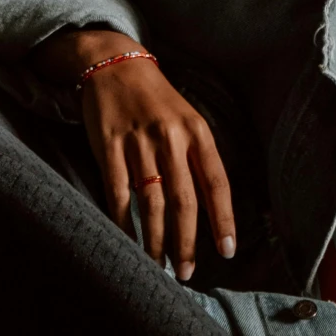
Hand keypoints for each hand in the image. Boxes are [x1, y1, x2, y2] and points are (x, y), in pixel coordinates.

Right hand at [29, 29, 235, 279]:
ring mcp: (138, 142)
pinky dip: (123, 221)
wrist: (115, 63)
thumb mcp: (188, 119)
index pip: (217, 182)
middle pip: (184, 199)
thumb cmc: (157, 98)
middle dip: (187, 241)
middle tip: (187, 272)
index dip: (223, 219)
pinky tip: (127, 241)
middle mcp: (171, 138)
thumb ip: (199, 157)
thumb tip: (212, 204)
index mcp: (197, 132)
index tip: (227, 250)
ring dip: (156, 239)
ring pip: (151, 202)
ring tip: (159, 266)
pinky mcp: (108, 144)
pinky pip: (118, 191)